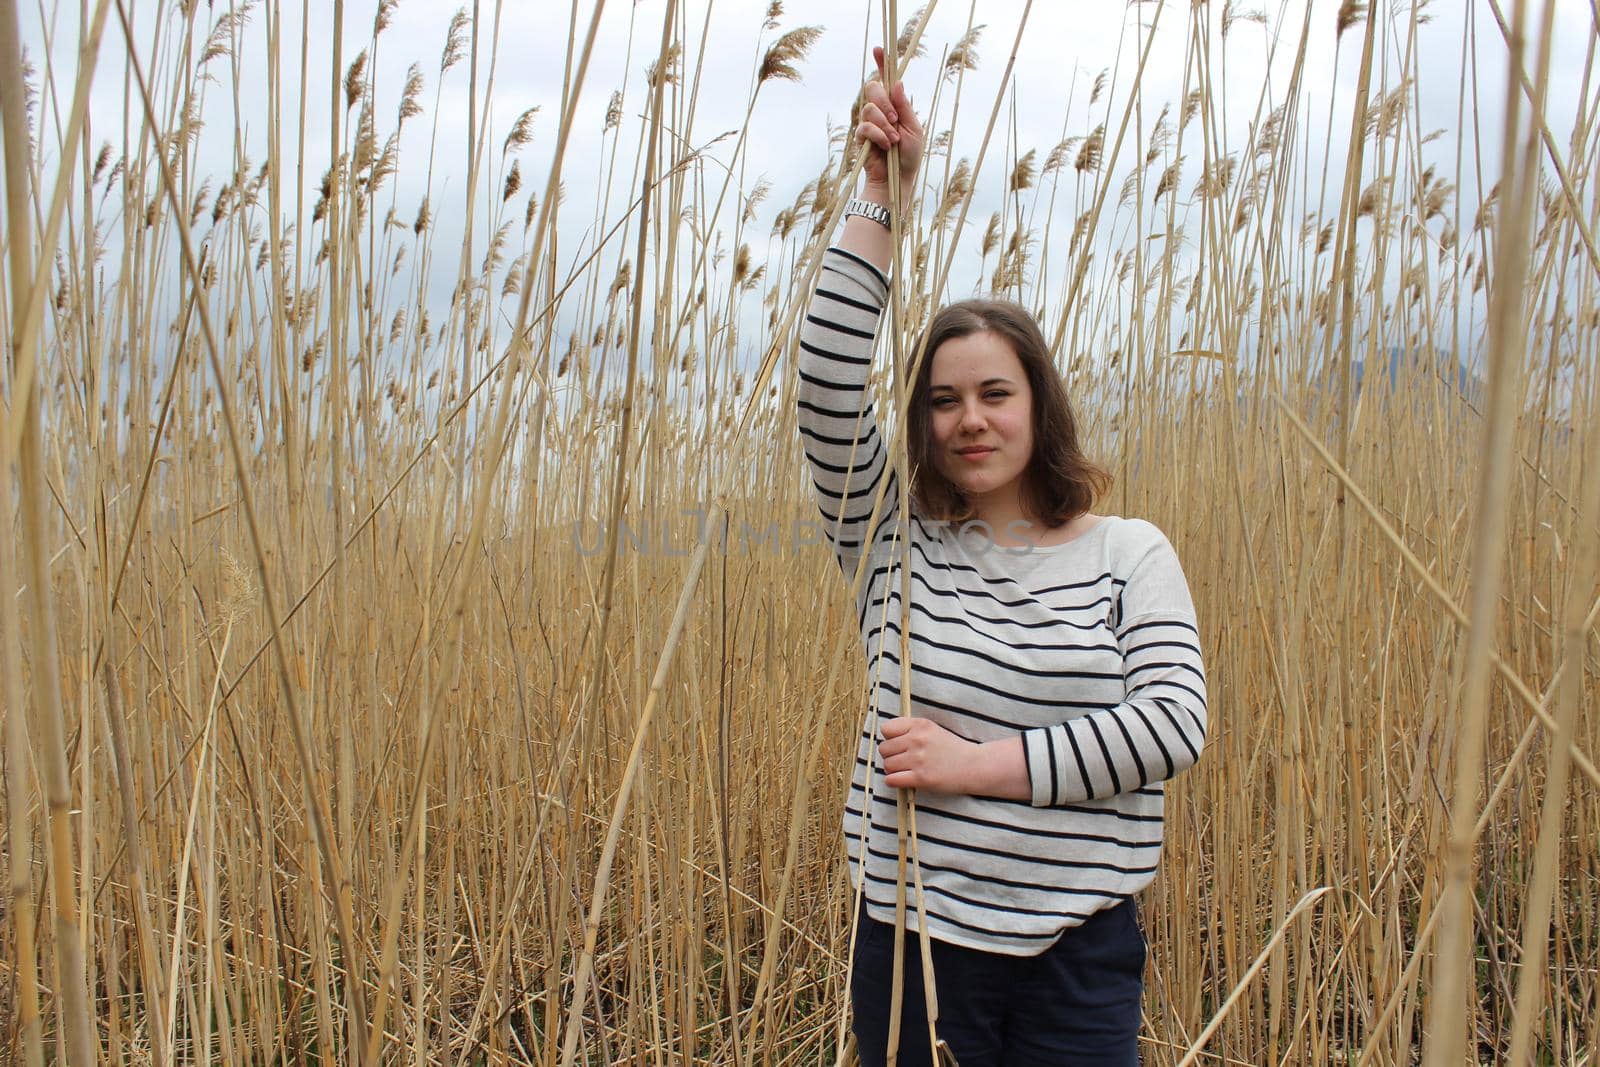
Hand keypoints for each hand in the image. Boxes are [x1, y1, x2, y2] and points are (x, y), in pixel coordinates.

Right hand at [854, 46, 923, 196]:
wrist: (897, 179)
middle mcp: (880, 111)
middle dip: (884, 102)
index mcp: (894, 105)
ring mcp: (869, 123)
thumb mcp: (914, 128)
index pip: (886, 80)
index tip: (878, 49)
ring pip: (869, 108)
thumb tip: (897, 83)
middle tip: (895, 119)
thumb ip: (904, 107)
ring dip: (884, 124)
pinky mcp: (861, 137)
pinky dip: (878, 135)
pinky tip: (886, 145)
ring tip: (893, 139)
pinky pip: (865, 127)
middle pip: (873, 88)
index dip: (882, 63)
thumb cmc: (909, 156)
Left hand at [879, 716, 976, 793]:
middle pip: (883, 749)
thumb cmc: (951, 748)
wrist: (973, 766)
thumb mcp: (932, 729)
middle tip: (902, 760)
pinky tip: (903, 780)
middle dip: (890, 756)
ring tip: (904, 770)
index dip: (889, 738)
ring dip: (892, 770)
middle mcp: (917, 740)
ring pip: (887, 765)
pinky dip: (893, 781)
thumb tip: (886, 738)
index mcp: (920, 725)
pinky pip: (892, 780)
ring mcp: (918, 759)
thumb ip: (911, 729)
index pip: (886, 729)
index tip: (898, 745)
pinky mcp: (921, 778)